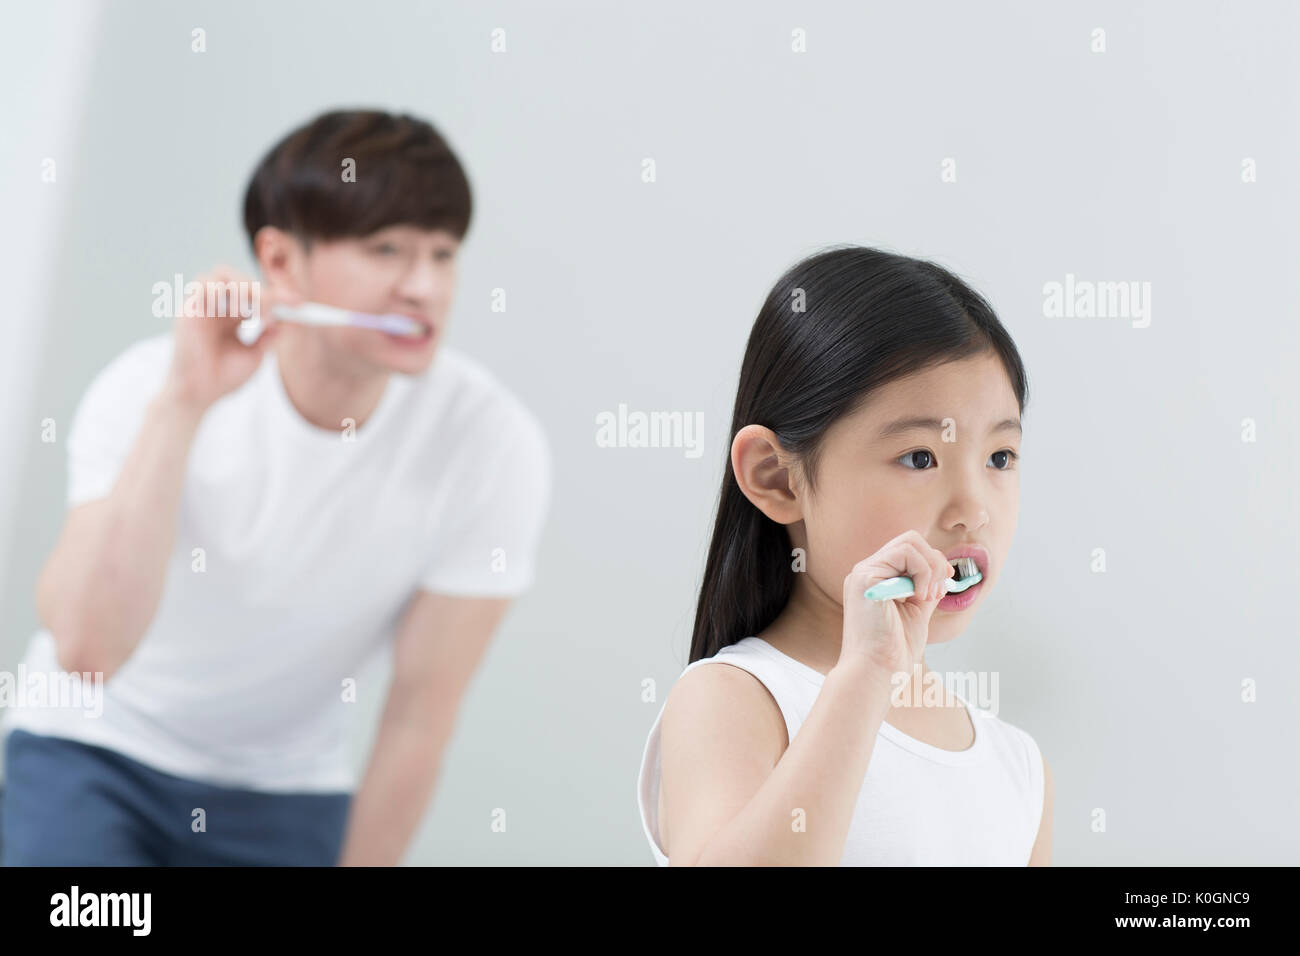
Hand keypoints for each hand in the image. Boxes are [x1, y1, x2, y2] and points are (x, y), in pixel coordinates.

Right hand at [163, 265, 279, 411]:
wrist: (199, 394)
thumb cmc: (223, 377)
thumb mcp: (255, 355)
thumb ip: (269, 336)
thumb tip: (288, 319)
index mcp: (233, 316)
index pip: (256, 295)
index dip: (279, 296)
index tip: (300, 303)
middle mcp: (218, 307)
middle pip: (241, 280)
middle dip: (264, 290)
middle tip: (281, 304)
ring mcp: (203, 305)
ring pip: (222, 274)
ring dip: (244, 288)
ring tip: (256, 312)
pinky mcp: (189, 308)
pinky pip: (203, 284)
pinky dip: (223, 291)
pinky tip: (237, 311)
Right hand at [838, 529, 953, 684]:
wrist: (877, 672)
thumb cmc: (894, 651)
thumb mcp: (918, 611)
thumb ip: (926, 587)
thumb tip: (943, 568)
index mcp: (877, 580)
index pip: (909, 551)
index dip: (933, 563)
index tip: (941, 589)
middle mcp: (867, 572)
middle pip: (910, 540)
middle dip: (934, 562)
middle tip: (936, 593)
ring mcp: (863, 572)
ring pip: (909, 542)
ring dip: (930, 568)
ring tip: (926, 597)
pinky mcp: (864, 577)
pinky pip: (904, 553)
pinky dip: (922, 572)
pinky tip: (918, 597)